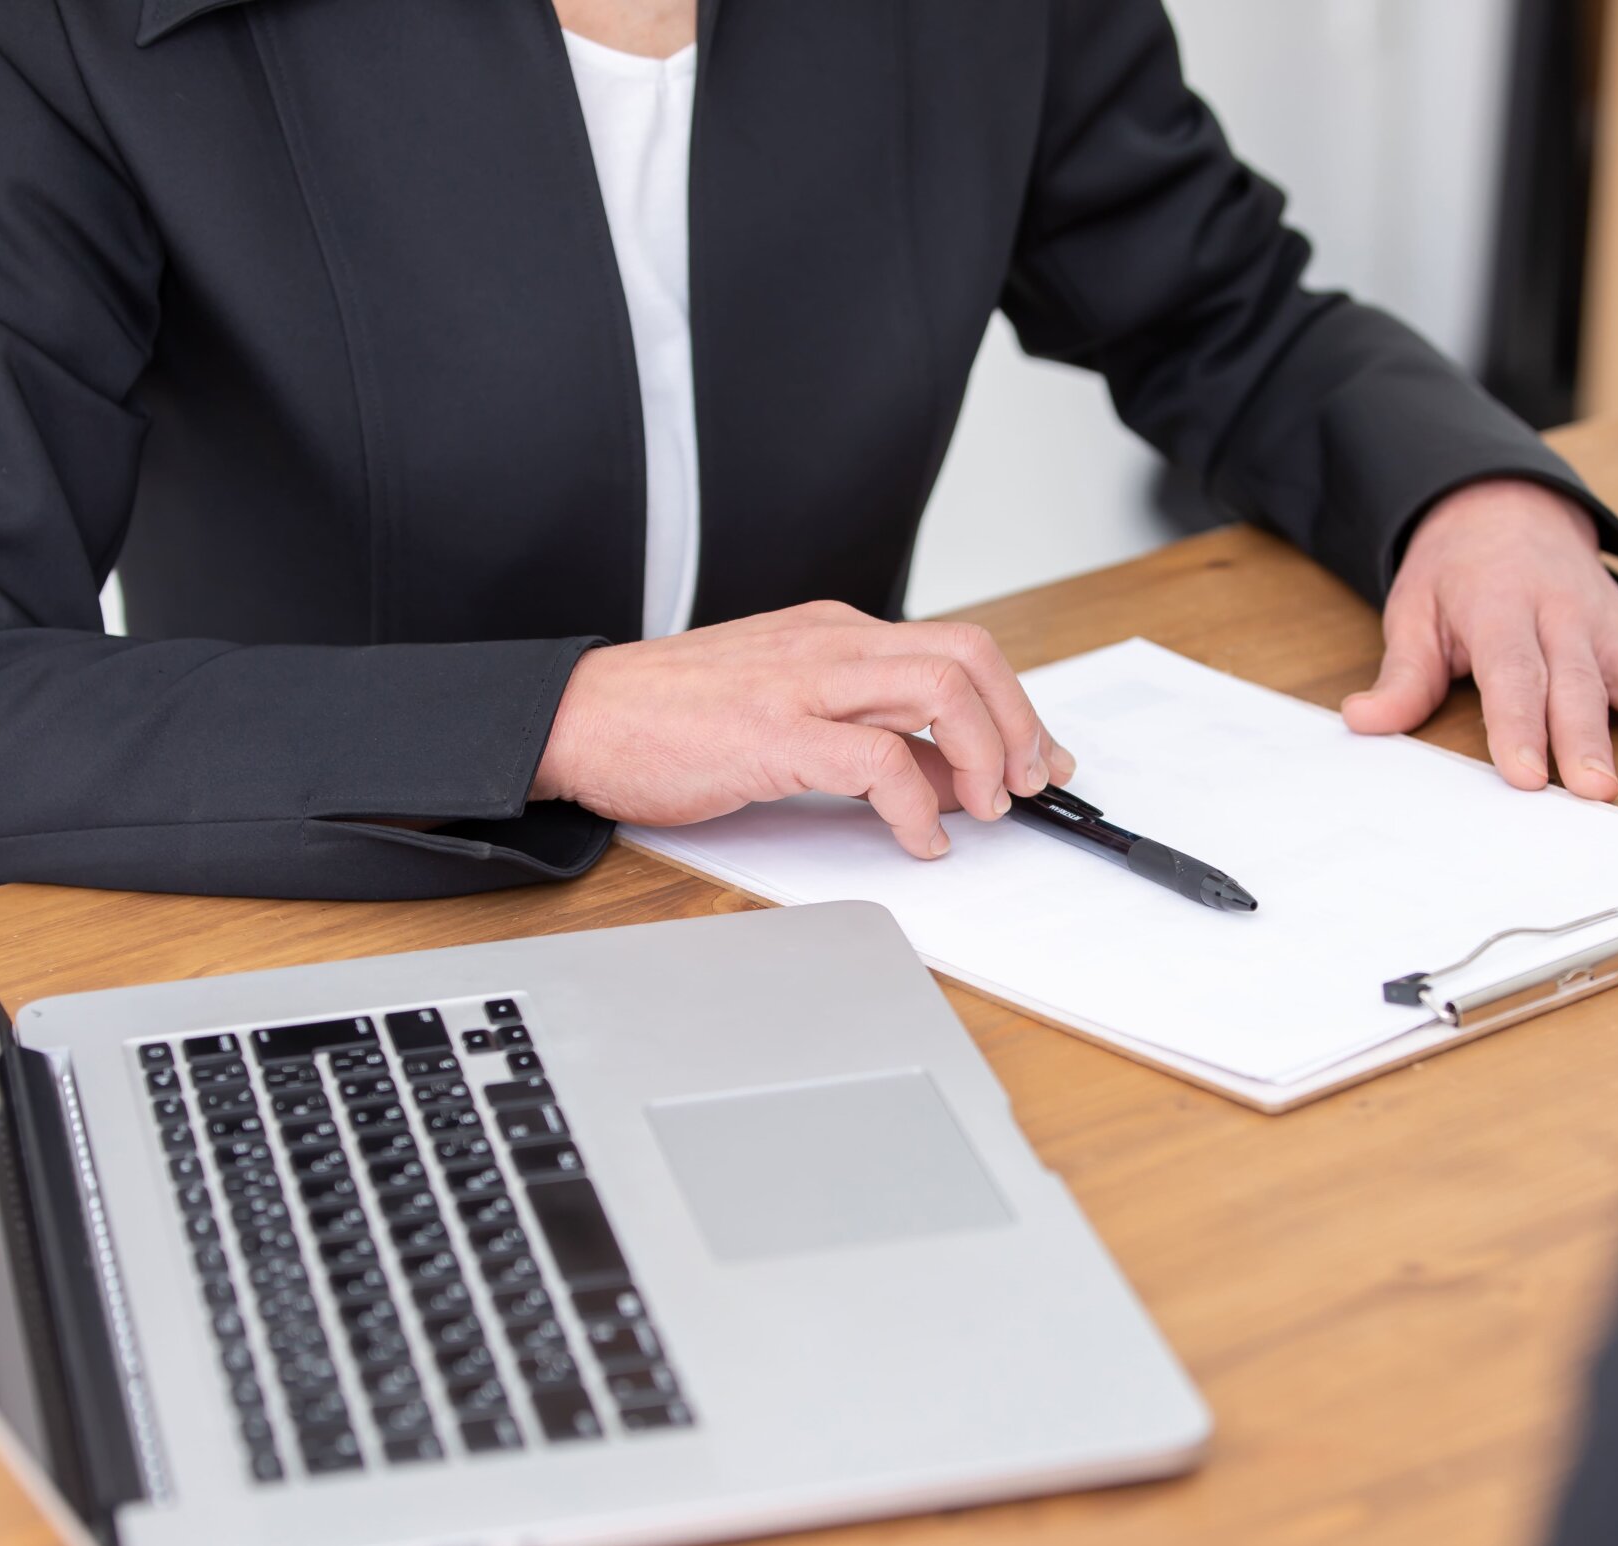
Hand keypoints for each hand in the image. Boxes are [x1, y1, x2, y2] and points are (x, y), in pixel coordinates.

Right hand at [532, 601, 1075, 857]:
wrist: (578, 717)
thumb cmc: (673, 719)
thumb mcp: (789, 711)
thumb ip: (869, 733)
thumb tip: (946, 776)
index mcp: (837, 632)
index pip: (960, 648)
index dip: (1016, 707)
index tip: (1039, 759)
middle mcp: (831, 643)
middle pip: (969, 654)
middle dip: (1018, 724)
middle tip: (1026, 786)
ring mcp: (803, 682)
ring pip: (940, 687)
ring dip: (982, 753)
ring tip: (983, 808)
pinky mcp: (773, 733)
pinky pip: (878, 760)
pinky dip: (918, 807)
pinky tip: (920, 839)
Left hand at [1341, 479, 1617, 799]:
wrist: (1505, 506)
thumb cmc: (1456, 573)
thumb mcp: (1414, 611)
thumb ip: (1402, 675)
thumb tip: (1364, 721)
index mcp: (1500, 609)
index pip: (1513, 673)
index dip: (1520, 725)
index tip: (1526, 774)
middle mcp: (1562, 615)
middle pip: (1580, 683)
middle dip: (1592, 739)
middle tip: (1601, 792)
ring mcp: (1606, 623)